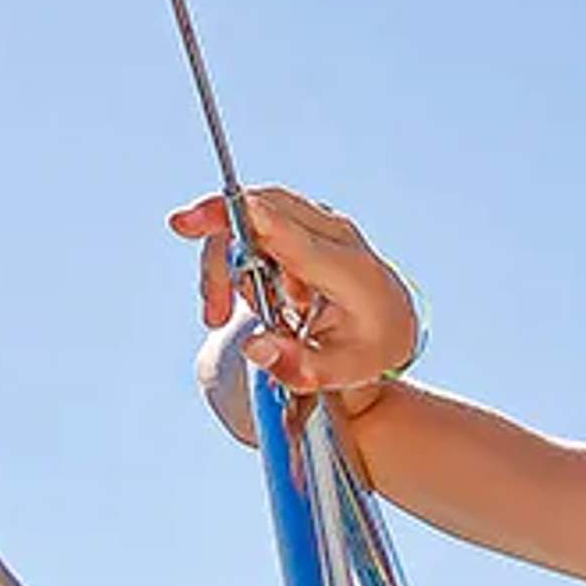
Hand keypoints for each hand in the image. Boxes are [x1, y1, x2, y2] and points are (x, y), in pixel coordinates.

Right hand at [168, 187, 419, 402]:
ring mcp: (320, 222)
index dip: (240, 220)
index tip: (192, 221)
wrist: (392, 324)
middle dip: (218, 249)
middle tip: (211, 307)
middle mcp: (335, 236)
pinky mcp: (302, 221)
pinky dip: (234, 257)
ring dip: (224, 264)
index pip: (289, 233)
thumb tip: (254, 346)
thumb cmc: (369, 347)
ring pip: (250, 215)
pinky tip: (246, 297)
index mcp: (349, 271)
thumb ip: (298, 366)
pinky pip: (254, 221)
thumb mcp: (342, 372)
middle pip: (260, 212)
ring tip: (221, 314)